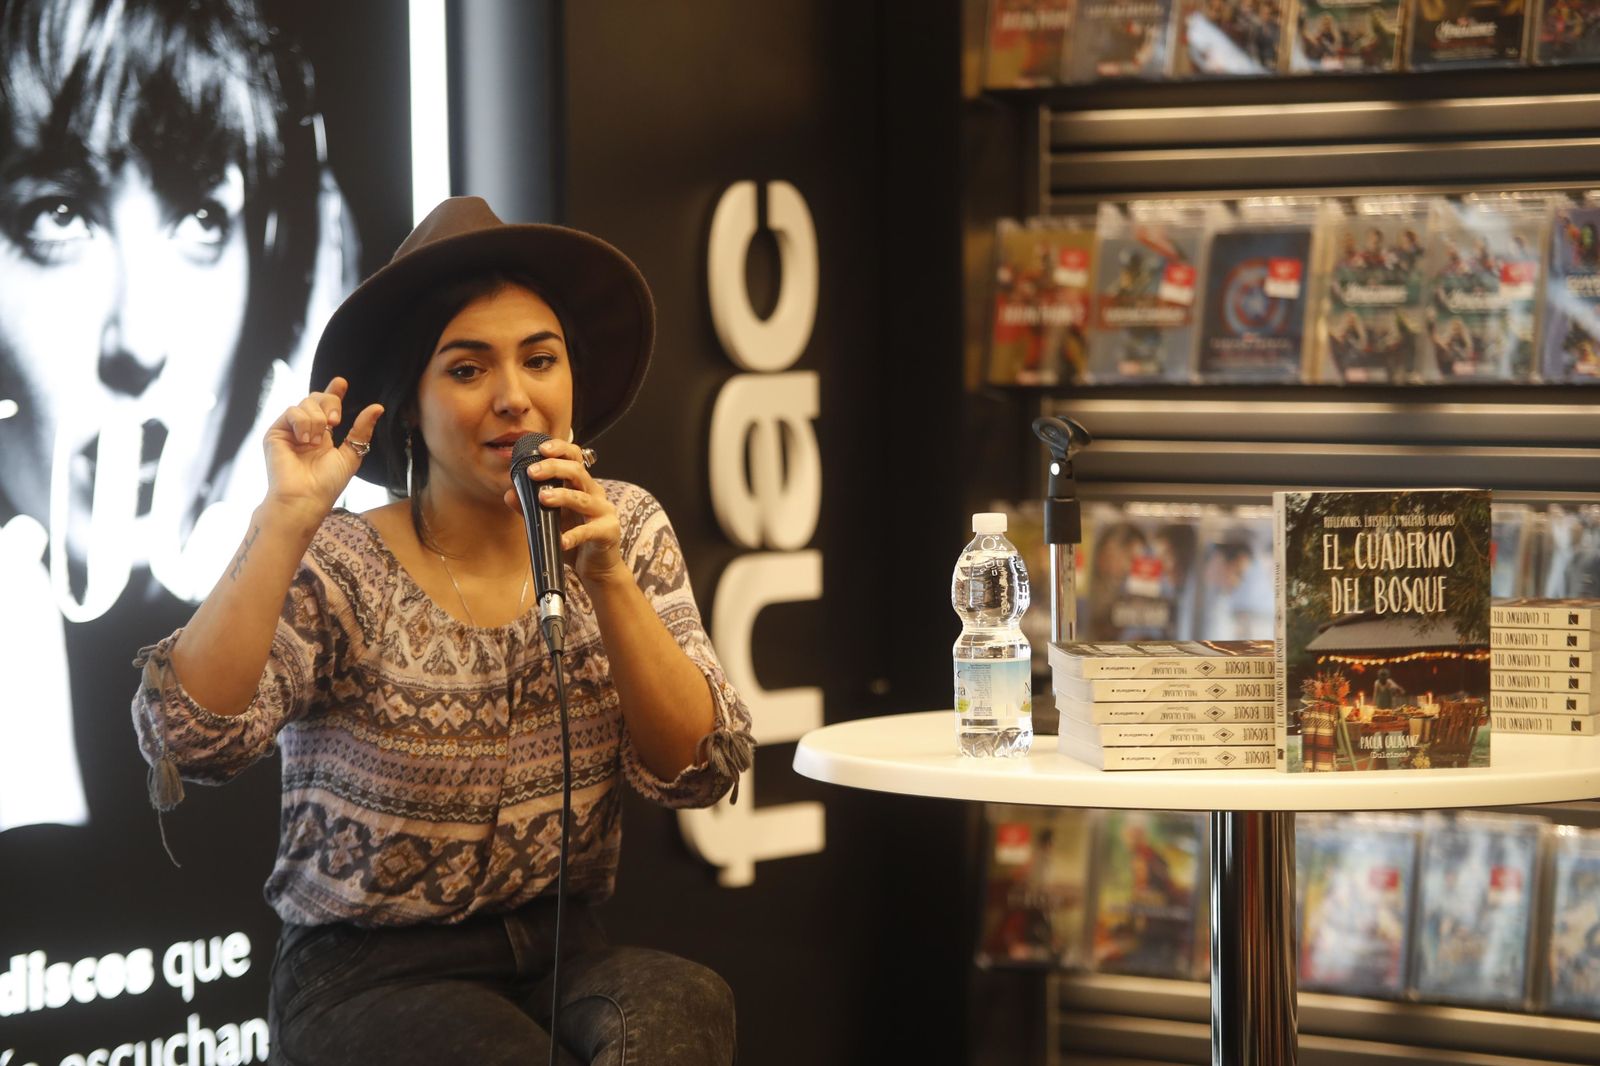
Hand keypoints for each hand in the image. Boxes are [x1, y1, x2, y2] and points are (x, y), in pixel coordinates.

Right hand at [263, 377, 382, 520]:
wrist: (305, 497)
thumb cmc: (327, 483)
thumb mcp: (352, 453)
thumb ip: (362, 429)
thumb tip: (378, 407)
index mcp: (324, 434)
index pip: (327, 407)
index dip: (333, 392)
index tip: (341, 382)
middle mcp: (306, 430)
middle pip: (317, 398)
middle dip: (330, 404)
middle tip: (335, 422)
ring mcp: (290, 430)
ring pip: (306, 403)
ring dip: (317, 420)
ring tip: (317, 442)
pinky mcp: (276, 432)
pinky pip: (292, 412)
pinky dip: (303, 423)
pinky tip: (305, 441)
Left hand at [502, 438, 624, 585]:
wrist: (597, 567)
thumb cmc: (575, 540)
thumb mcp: (549, 521)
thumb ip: (530, 508)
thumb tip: (509, 494)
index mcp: (581, 486)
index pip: (574, 458)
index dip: (560, 449)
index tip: (541, 449)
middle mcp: (595, 493)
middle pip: (578, 472)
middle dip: (555, 468)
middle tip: (533, 472)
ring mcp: (604, 511)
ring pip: (583, 498)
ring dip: (562, 496)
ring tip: (543, 498)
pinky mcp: (608, 531)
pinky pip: (589, 531)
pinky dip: (573, 536)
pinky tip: (561, 541)